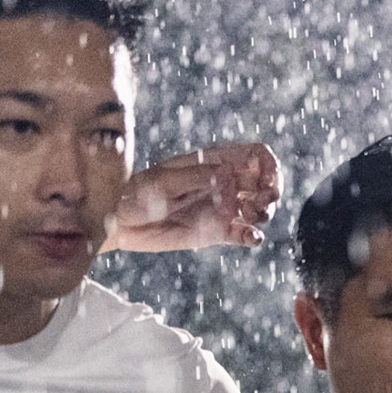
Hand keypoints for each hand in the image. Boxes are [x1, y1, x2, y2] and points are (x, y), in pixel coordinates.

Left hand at [104, 143, 280, 252]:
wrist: (120, 224)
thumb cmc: (135, 194)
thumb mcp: (162, 181)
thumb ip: (196, 176)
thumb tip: (228, 173)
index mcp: (212, 162)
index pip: (254, 155)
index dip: (268, 164)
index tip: (268, 179)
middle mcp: (223, 183)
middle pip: (264, 182)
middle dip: (271, 191)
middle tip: (261, 202)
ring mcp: (223, 208)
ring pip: (260, 208)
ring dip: (264, 212)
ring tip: (251, 216)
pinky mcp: (218, 232)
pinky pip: (245, 234)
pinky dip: (253, 237)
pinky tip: (251, 237)